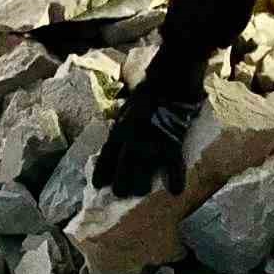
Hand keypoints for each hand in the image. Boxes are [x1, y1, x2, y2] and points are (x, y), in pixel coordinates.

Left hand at [91, 78, 203, 197]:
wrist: (169, 81)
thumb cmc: (148, 93)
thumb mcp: (127, 109)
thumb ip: (122, 127)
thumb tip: (118, 144)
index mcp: (119, 131)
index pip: (106, 158)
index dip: (102, 173)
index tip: (98, 185)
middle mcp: (131, 142)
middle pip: (122, 175)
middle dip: (121, 187)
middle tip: (122, 192)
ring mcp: (151, 146)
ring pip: (143, 179)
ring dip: (142, 187)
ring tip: (143, 190)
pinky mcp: (172, 145)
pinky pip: (173, 169)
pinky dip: (175, 180)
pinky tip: (175, 190)